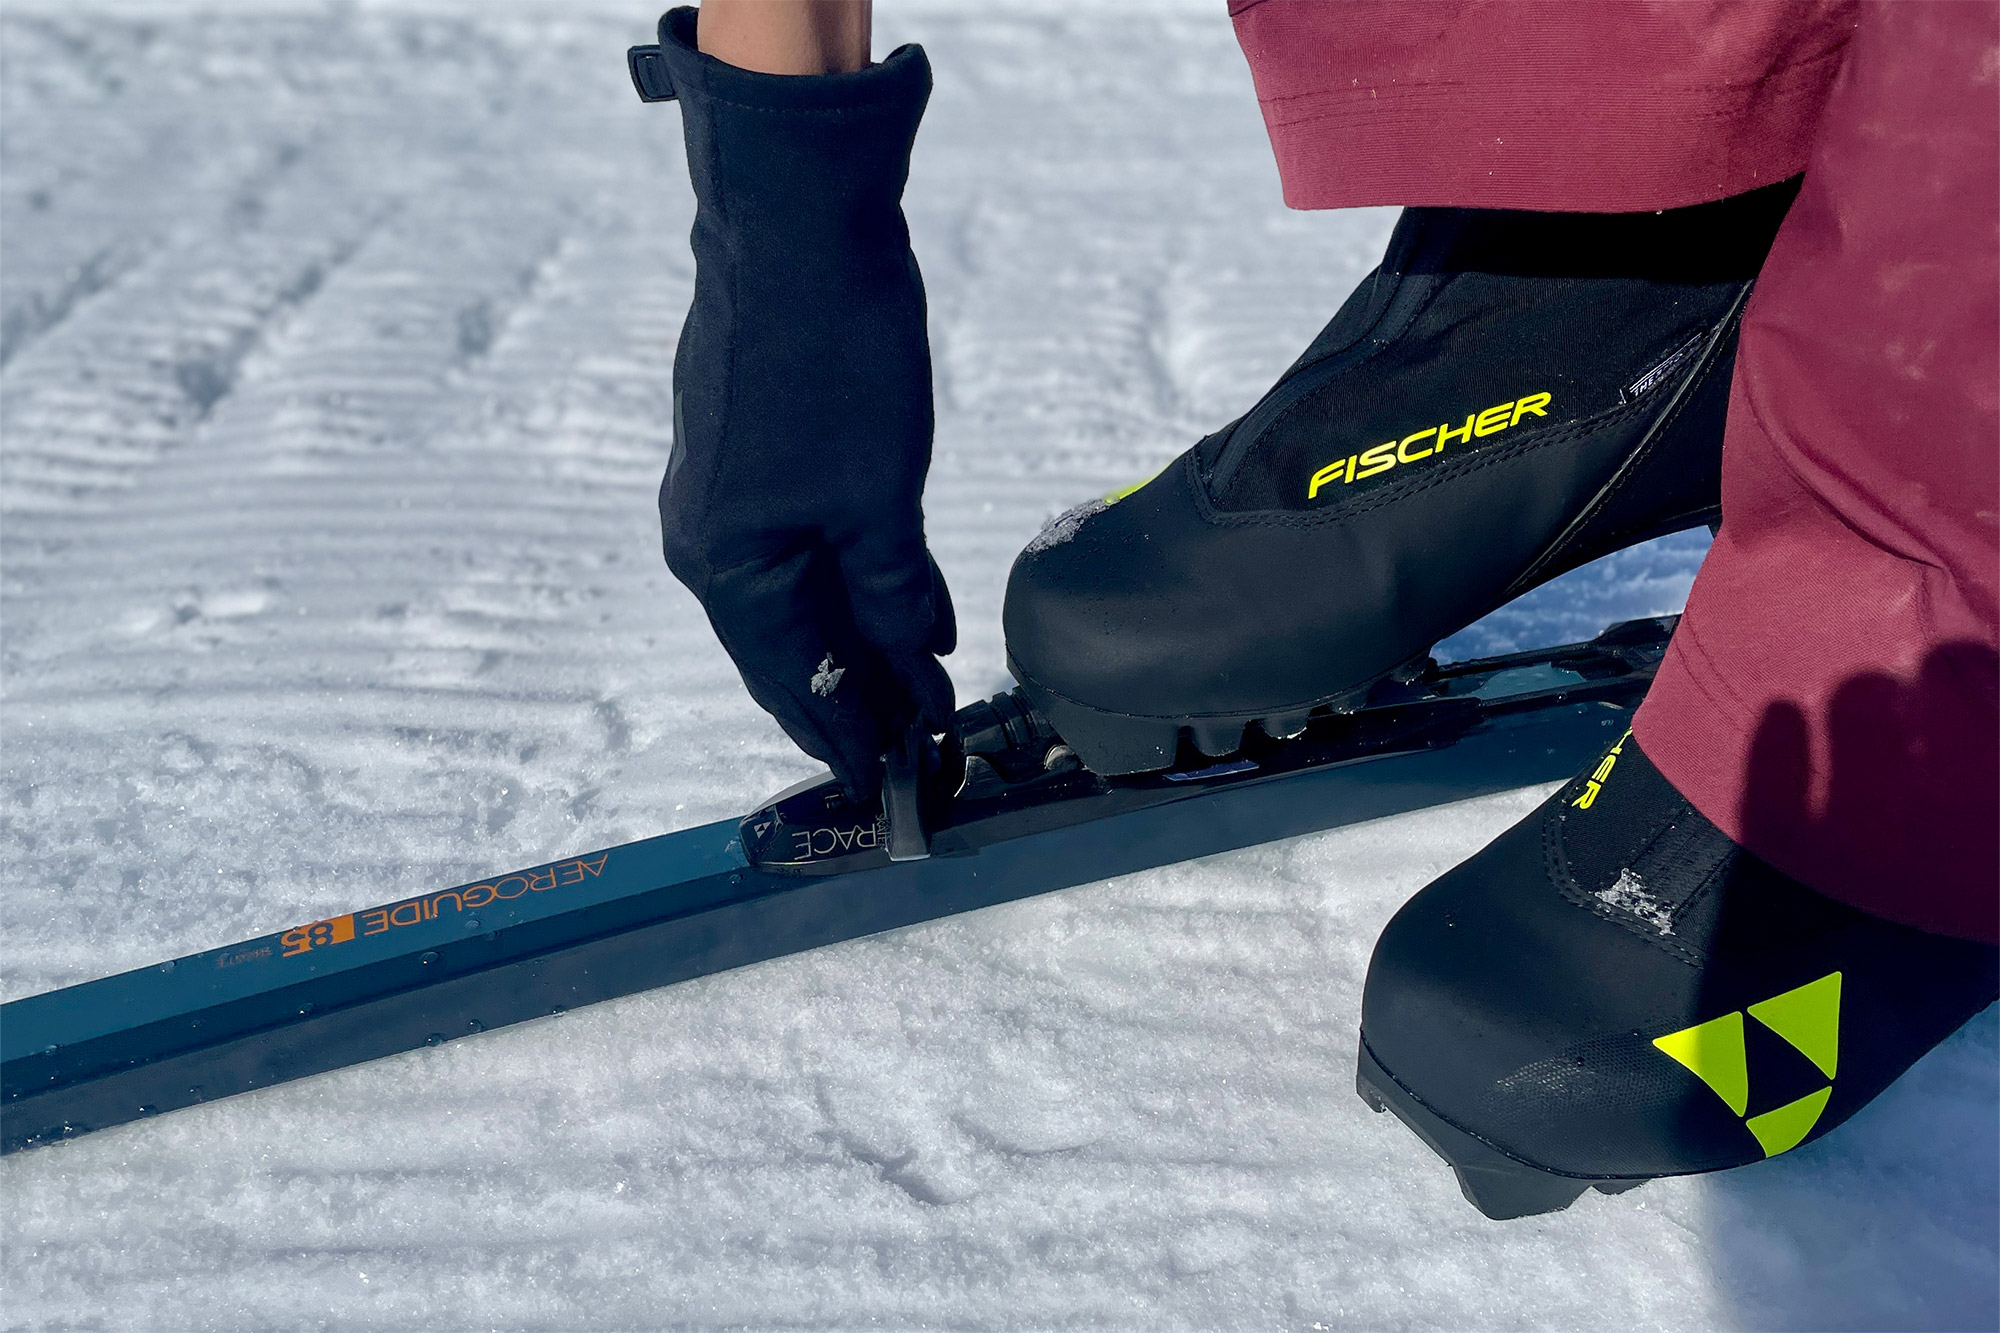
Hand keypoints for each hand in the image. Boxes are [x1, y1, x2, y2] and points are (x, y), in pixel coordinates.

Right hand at [635, 8, 955, 800]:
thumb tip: (916, 667)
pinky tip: (896, 595)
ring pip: (798, 592)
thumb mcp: (880, 500)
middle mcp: (709, 537)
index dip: (845, 735)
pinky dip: (849, 577)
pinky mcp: (750, 448)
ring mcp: (724, 490)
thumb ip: (894, 595)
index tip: (888, 782)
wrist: (794, 220)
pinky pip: (800, 542)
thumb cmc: (832, 362)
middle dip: (854, 694)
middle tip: (916, 738)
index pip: (793, 683)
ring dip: (857, 637)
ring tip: (913, 682)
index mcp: (728, 565)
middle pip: (789, 646)